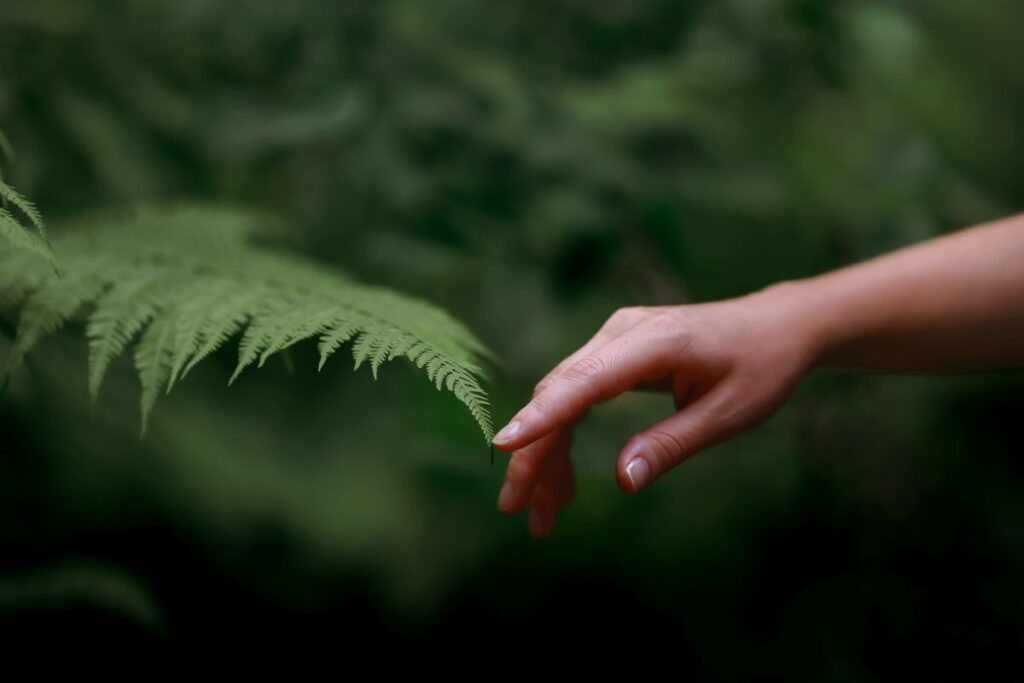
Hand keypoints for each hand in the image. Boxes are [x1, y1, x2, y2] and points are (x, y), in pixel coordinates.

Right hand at [492, 288, 817, 537]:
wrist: (775, 325)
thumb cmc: (760, 367)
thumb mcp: (728, 414)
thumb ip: (672, 444)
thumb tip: (622, 481)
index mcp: (657, 341)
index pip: (585, 380)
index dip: (543, 415)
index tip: (504, 446)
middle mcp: (624, 331)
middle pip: (560, 392)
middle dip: (533, 453)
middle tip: (517, 510)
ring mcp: (615, 337)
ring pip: (560, 396)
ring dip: (545, 452)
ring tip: (542, 511)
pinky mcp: (615, 350)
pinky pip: (576, 393)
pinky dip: (564, 435)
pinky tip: (563, 479)